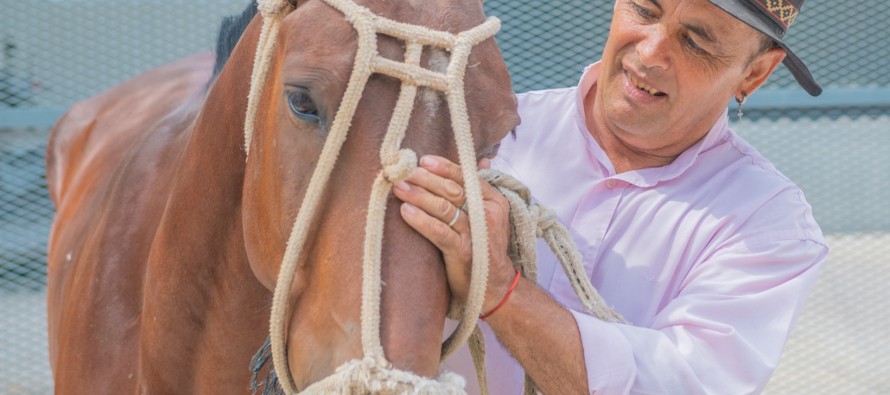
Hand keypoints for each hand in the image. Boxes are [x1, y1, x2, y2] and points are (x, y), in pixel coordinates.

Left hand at [392, 155, 515, 312]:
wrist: (494, 286)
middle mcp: (487, 214)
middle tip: (403, 172)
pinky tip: (405, 212)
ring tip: (399, 188)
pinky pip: (439, 232)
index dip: (444, 167)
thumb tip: (482, 160)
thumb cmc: (484, 247)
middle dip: (426, 179)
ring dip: (419, 196)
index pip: (466, 177)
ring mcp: (475, 233)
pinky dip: (421, 220)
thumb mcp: (487, 216)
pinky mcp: (463, 252)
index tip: (423, 160)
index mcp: (493, 201)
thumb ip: (479, 189)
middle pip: (452, 190)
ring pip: (444, 208)